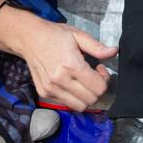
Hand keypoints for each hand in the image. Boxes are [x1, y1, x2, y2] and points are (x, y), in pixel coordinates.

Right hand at [0, 1, 114, 111]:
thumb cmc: (54, 35)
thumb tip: (114, 51)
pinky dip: (73, 97)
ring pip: (80, 106)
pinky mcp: (44, 93)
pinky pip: (66, 104)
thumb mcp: (78, 35)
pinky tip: (71, 83)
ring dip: (86, 96)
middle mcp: (60, 80)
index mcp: (71, 65)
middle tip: (93, 76)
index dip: (104, 79)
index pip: (99, 87)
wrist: (29, 38)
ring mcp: (51, 88)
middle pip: (91, 99)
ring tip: (82, 81)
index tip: (100, 69)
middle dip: (97, 89)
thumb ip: (97, 47)